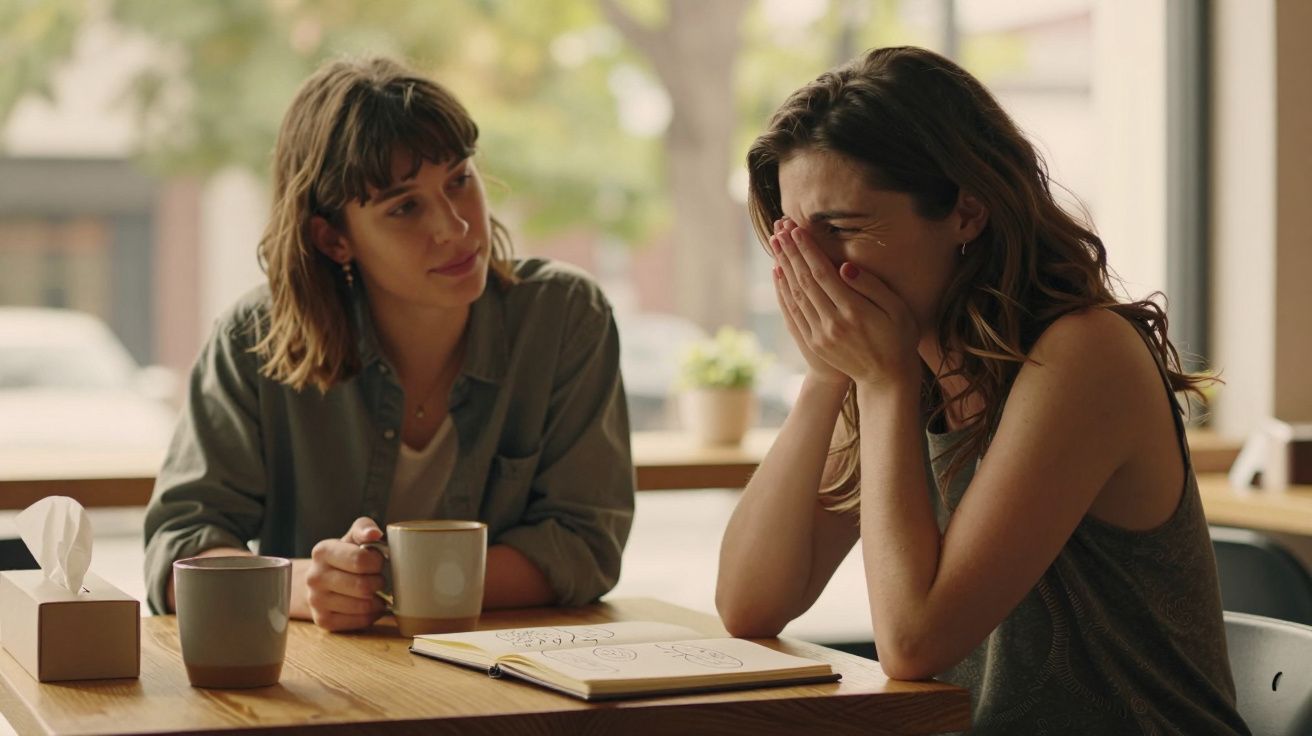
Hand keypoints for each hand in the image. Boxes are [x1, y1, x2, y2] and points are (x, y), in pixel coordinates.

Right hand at [305, 517, 387, 631]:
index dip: (377, 562)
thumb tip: (374, 533)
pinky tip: (369, 605)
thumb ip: (364, 528)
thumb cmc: (343, 556)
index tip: (377, 562)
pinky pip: (359, 622)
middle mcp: (314, 577)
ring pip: (363, 606)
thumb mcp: (352, 537)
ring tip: (374, 592)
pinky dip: (371, 614)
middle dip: (378, 582)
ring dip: (377, 600)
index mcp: (322, 551)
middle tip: (378, 579)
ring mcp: (316, 601)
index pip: (361, 560)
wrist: (320, 580)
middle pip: (363, 586)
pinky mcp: (323, 620)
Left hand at [772, 219, 919, 391]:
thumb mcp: (897, 310)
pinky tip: (778, 274)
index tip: (796, 230)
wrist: (886, 379)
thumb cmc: (899, 339)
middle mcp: (832, 323)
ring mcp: (820, 335)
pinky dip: (783, 291)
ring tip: (775, 243)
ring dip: (784, 267)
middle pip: (805, 281)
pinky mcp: (813, 343)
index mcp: (854, 311)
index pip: (823, 273)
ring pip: (795, 295)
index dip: (808, 250)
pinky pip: (793, 312)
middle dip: (791, 252)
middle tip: (779, 229)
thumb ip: (872, 287)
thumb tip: (845, 267)